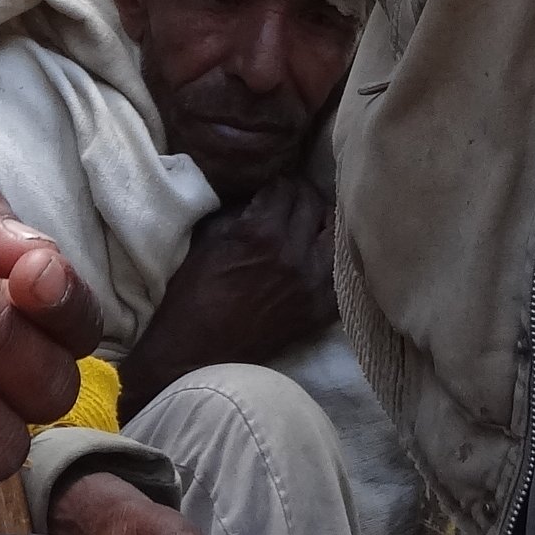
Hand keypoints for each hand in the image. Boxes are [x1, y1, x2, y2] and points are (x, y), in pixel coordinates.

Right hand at [122, 175, 337, 413]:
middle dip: (301, 196)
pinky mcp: (320, 310)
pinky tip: (318, 256)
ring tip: (309, 225)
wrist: (197, 352)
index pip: (287, 188)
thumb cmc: (193, 294)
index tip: (272, 186)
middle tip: (290, 200)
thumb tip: (260, 193)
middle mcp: (295, 254)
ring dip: (321, 223)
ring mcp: (313, 284)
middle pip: (314, 205)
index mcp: (263, 233)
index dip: (277, 182)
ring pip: (336, 235)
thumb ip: (239, 212)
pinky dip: (331, 259)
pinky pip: (341, 273)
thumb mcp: (208, 240)